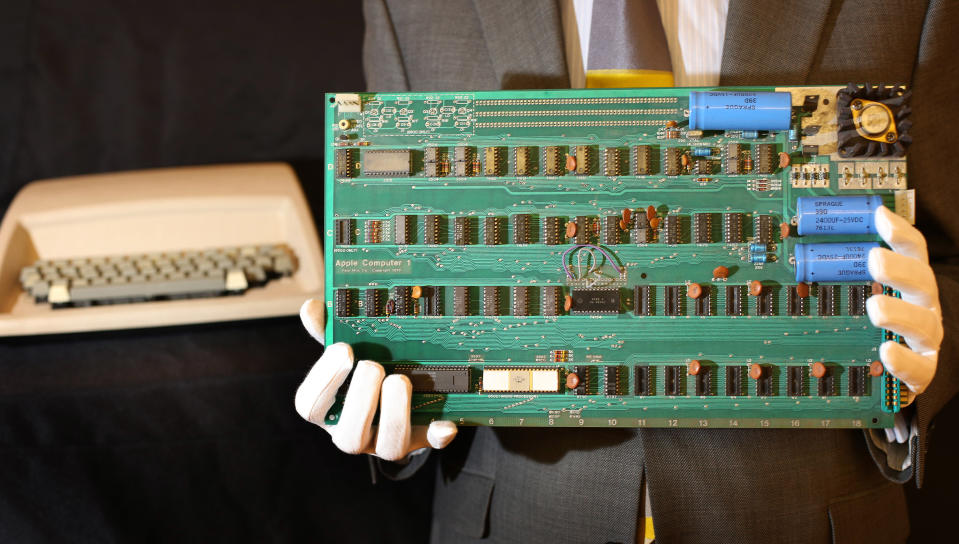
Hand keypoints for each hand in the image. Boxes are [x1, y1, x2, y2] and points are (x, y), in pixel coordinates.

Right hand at [293, 299, 456, 460]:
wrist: (400, 400)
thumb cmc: (364, 377)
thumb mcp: (348, 356)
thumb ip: (328, 333)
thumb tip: (312, 308)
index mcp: (331, 411)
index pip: (310, 407)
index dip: (322, 381)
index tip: (342, 349)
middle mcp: (356, 434)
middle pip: (348, 436)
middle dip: (361, 399)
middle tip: (372, 366)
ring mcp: (390, 442)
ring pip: (389, 446)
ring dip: (395, 413)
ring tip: (399, 379)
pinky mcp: (423, 439)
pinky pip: (432, 443)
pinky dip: (438, 433)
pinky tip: (445, 423)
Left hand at [867, 207, 942, 439]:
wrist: (907, 363)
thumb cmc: (881, 319)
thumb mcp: (867, 287)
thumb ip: (847, 265)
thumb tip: (812, 233)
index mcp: (910, 280)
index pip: (912, 250)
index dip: (899, 231)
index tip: (879, 215)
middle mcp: (923, 304)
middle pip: (921, 280)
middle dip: (900, 268)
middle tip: (875, 260)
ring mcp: (926, 337)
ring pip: (924, 323)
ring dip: (900, 313)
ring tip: (875, 307)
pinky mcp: (923, 369)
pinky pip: (919, 366)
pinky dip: (904, 360)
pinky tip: (887, 351)